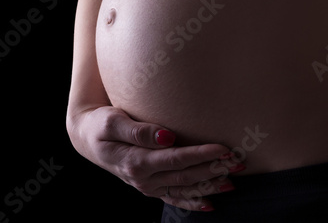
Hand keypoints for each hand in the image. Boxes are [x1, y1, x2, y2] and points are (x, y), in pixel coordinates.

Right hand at [67, 106, 244, 210]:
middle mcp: (144, 179)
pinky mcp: (150, 186)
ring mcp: (147, 186)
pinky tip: (210, 205)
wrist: (88, 138)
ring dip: (210, 186)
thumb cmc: (101, 124)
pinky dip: (192, 202)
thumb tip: (167, 136)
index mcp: (136, 162)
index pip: (176, 159)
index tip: (223, 148)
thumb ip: (139, 131)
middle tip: (239, 161)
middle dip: (214, 169)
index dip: (201, 154)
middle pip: (185, 176)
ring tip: (233, 181)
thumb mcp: (113, 122)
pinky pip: (174, 198)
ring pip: (184, 188)